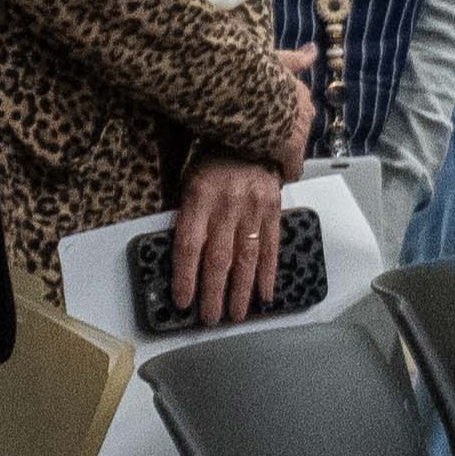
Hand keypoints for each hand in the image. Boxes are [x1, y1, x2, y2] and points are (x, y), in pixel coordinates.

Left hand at [172, 155, 287, 328]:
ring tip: (236, 314)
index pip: (189, 245)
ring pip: (246, 257)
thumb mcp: (188, 180)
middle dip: (213, 292)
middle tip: (210, 318)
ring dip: (241, 290)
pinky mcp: (274, 211)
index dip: (186, 276)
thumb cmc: (214, 161)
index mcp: (199, 196)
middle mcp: (227, 205)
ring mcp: (254, 209)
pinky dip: (268, 273)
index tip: (183, 301)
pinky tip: (265, 294)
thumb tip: (180, 255)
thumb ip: (186, 215)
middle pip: (218, 258)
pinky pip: (271, 247)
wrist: (255, 137)